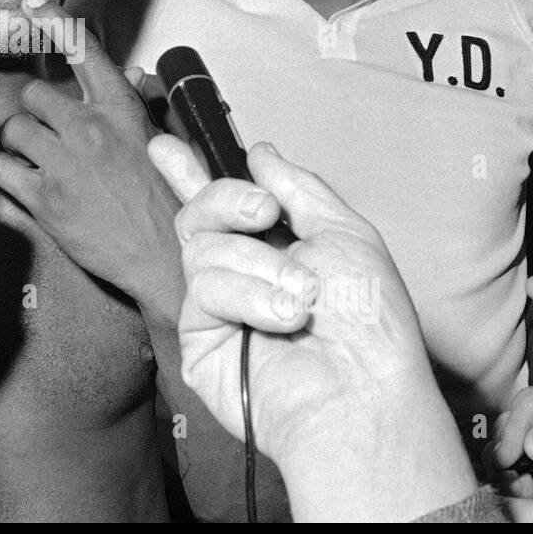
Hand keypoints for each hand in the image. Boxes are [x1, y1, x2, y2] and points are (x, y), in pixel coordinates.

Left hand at [0, 0, 182, 317]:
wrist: (166, 257)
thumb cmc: (168, 197)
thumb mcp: (159, 140)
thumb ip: (137, 104)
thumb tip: (128, 73)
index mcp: (119, 110)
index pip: (84, 50)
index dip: (54, 21)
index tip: (32, 6)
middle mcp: (88, 129)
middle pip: (32, 95)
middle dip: (35, 113)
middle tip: (45, 132)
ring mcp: (62, 165)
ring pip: (12, 132)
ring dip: (17, 144)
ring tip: (35, 161)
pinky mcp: (43, 201)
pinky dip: (3, 176)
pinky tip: (17, 183)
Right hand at [149, 134, 476, 520]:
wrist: (362, 388)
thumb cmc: (369, 320)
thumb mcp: (346, 233)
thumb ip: (299, 187)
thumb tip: (259, 153)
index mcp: (276, 247)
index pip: (222, 204)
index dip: (188, 174)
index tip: (163, 145)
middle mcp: (241, 274)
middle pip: (199, 213)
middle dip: (229, 201)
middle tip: (265, 214)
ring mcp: (217, 308)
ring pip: (201, 247)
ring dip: (259, 264)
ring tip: (303, 298)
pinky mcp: (199, 339)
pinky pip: (202, 289)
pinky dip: (247, 296)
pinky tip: (283, 320)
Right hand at [488, 384, 532, 522]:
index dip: (521, 424)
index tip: (512, 453)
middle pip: (517, 422)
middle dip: (507, 445)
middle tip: (506, 469)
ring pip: (508, 450)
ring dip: (503, 468)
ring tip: (515, 486)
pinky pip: (512, 481)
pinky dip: (507, 487)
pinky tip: (519, 496)